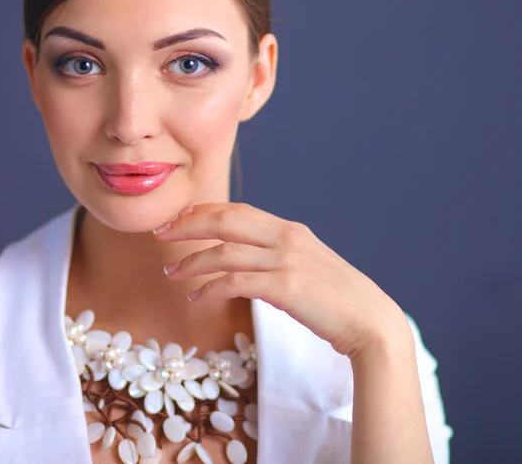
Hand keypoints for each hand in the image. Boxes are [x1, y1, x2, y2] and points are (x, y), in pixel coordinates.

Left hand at [153, 202, 409, 358]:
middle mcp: (286, 237)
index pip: (237, 210)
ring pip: (224, 252)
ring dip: (192, 262)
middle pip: (225, 221)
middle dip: (188, 225)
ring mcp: (286, 260)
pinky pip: (235, 282)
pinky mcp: (286, 287)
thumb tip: (245, 258)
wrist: (370, 321)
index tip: (179, 218)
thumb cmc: (336, 298)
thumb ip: (278, 254)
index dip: (204, 212)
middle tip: (160, 234)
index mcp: (289, 230)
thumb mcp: (307, 264)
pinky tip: (197, 297)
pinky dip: (210, 288)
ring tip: (171, 274)